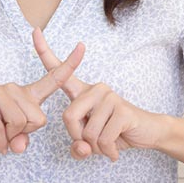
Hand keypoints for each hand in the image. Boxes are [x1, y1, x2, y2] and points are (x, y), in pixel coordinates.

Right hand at [0, 41, 84, 153]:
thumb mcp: (14, 135)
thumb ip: (22, 140)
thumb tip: (18, 146)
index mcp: (29, 94)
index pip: (53, 78)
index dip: (69, 64)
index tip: (82, 46)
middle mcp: (16, 88)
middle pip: (37, 118)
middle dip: (25, 132)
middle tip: (9, 130)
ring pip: (20, 123)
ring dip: (10, 136)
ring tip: (0, 132)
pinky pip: (0, 129)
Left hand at [32, 28, 164, 161]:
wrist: (148, 132)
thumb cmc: (115, 133)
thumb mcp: (92, 142)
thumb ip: (79, 146)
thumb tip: (81, 148)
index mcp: (83, 92)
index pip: (60, 70)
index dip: (45, 52)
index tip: (35, 31)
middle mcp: (95, 89)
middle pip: (68, 117)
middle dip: (78, 138)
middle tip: (92, 143)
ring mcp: (109, 96)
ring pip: (88, 132)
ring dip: (96, 147)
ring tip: (108, 144)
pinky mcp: (122, 109)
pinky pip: (103, 138)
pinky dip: (108, 151)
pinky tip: (115, 150)